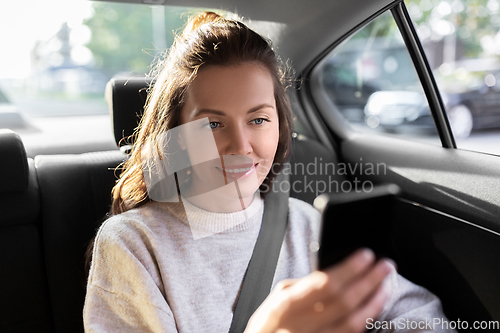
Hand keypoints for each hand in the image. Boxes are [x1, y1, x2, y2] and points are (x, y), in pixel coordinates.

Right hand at [244, 249, 391, 332]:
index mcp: (286, 306)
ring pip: (353, 322)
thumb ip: (303, 287)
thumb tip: (334, 273)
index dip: (350, 268)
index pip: (324, 283)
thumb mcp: (276, 299)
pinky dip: (366, 319)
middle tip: (386, 266)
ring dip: (374, 301)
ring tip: (386, 285)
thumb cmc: (267, 324)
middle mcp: (301, 325)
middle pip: (344, 301)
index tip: (366, 254)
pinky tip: (374, 307)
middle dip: (369, 280)